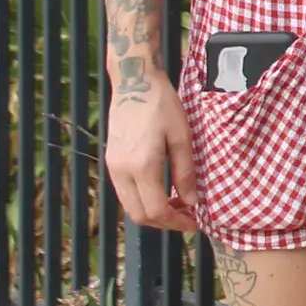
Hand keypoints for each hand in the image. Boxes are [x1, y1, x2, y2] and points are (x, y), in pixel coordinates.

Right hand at [104, 64, 197, 231]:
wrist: (135, 82)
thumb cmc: (162, 105)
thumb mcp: (182, 136)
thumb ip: (186, 171)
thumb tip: (193, 200)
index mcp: (141, 167)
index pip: (156, 210)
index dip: (176, 222)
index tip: (194, 223)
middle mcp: (121, 172)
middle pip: (139, 215)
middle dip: (164, 222)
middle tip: (188, 217)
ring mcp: (112, 168)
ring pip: (130, 206)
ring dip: (153, 212)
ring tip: (178, 204)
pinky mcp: (111, 162)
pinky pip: (125, 193)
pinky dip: (143, 199)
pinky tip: (162, 190)